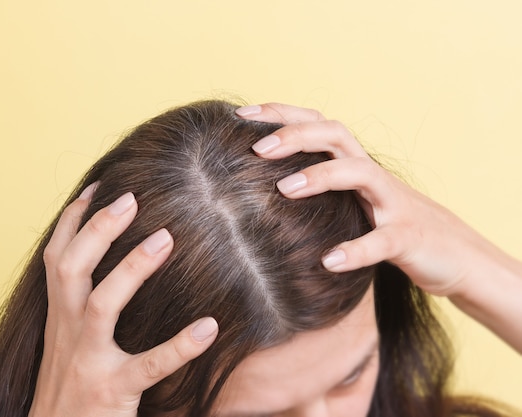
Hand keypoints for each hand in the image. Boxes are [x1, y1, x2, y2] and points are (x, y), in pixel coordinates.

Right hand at [28, 183, 217, 416]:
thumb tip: (105, 268)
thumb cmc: (68, 384)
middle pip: (71, 268)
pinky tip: (209, 326)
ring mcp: (89, 361)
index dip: (73, 220)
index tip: (98, 187)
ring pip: (102, 306)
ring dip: (131, 270)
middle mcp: (68, 331)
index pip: (57, 257)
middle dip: (97, 230)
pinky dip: (179, 345)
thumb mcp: (65, 340)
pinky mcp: (113, 390)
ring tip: (165, 238)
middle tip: (131, 198)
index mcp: (60, 316)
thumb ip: (80, 305)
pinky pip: (149, 365)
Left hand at [235, 103, 495, 296]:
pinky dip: (356, 249)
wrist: (454, 253)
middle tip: (256, 148)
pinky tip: (328, 261)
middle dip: (296, 136)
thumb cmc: (388, 223)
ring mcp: (393, 203)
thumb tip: (261, 185)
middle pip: (336, 135)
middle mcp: (372, 175)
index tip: (241, 114)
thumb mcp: (351, 200)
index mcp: (354, 163)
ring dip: (321, 177)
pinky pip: (383, 241)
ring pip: (360, 174)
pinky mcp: (409, 238)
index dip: (282, 114)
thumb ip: (320, 186)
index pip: (316, 124)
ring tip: (284, 189)